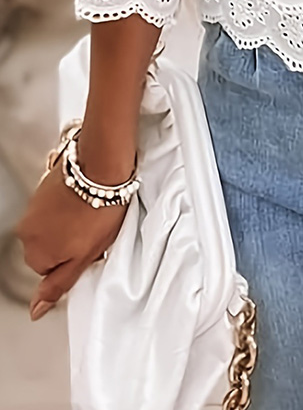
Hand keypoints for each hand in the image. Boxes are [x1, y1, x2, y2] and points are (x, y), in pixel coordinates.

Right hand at [13, 150, 130, 320]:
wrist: (101, 166)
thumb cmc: (99, 209)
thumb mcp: (85, 258)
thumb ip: (58, 286)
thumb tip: (36, 310)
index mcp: (36, 254)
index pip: (52, 271)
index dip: (75, 260)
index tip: (88, 249)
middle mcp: (27, 231)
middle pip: (49, 247)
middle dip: (68, 242)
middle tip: (92, 232)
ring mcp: (33, 208)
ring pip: (51, 226)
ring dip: (67, 222)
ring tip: (90, 212)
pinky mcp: (42, 187)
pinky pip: (53, 205)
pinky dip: (67, 203)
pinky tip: (84, 197)